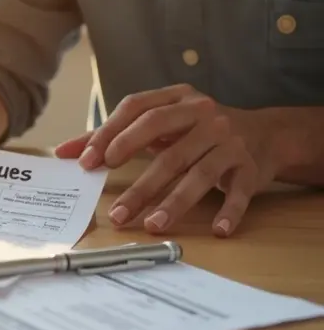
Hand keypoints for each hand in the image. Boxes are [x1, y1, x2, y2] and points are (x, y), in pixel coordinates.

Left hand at [55, 84, 278, 236]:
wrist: (265, 134)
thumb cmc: (196, 130)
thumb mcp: (160, 123)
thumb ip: (112, 135)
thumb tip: (63, 151)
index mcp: (177, 99)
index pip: (137, 110)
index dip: (110, 135)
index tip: (87, 163)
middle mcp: (204, 115)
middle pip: (166, 146)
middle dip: (139, 180)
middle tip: (116, 210)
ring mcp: (230, 140)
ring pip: (198, 172)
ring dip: (174, 201)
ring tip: (151, 224)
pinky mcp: (250, 167)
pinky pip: (239, 191)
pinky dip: (228, 210)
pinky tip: (217, 230)